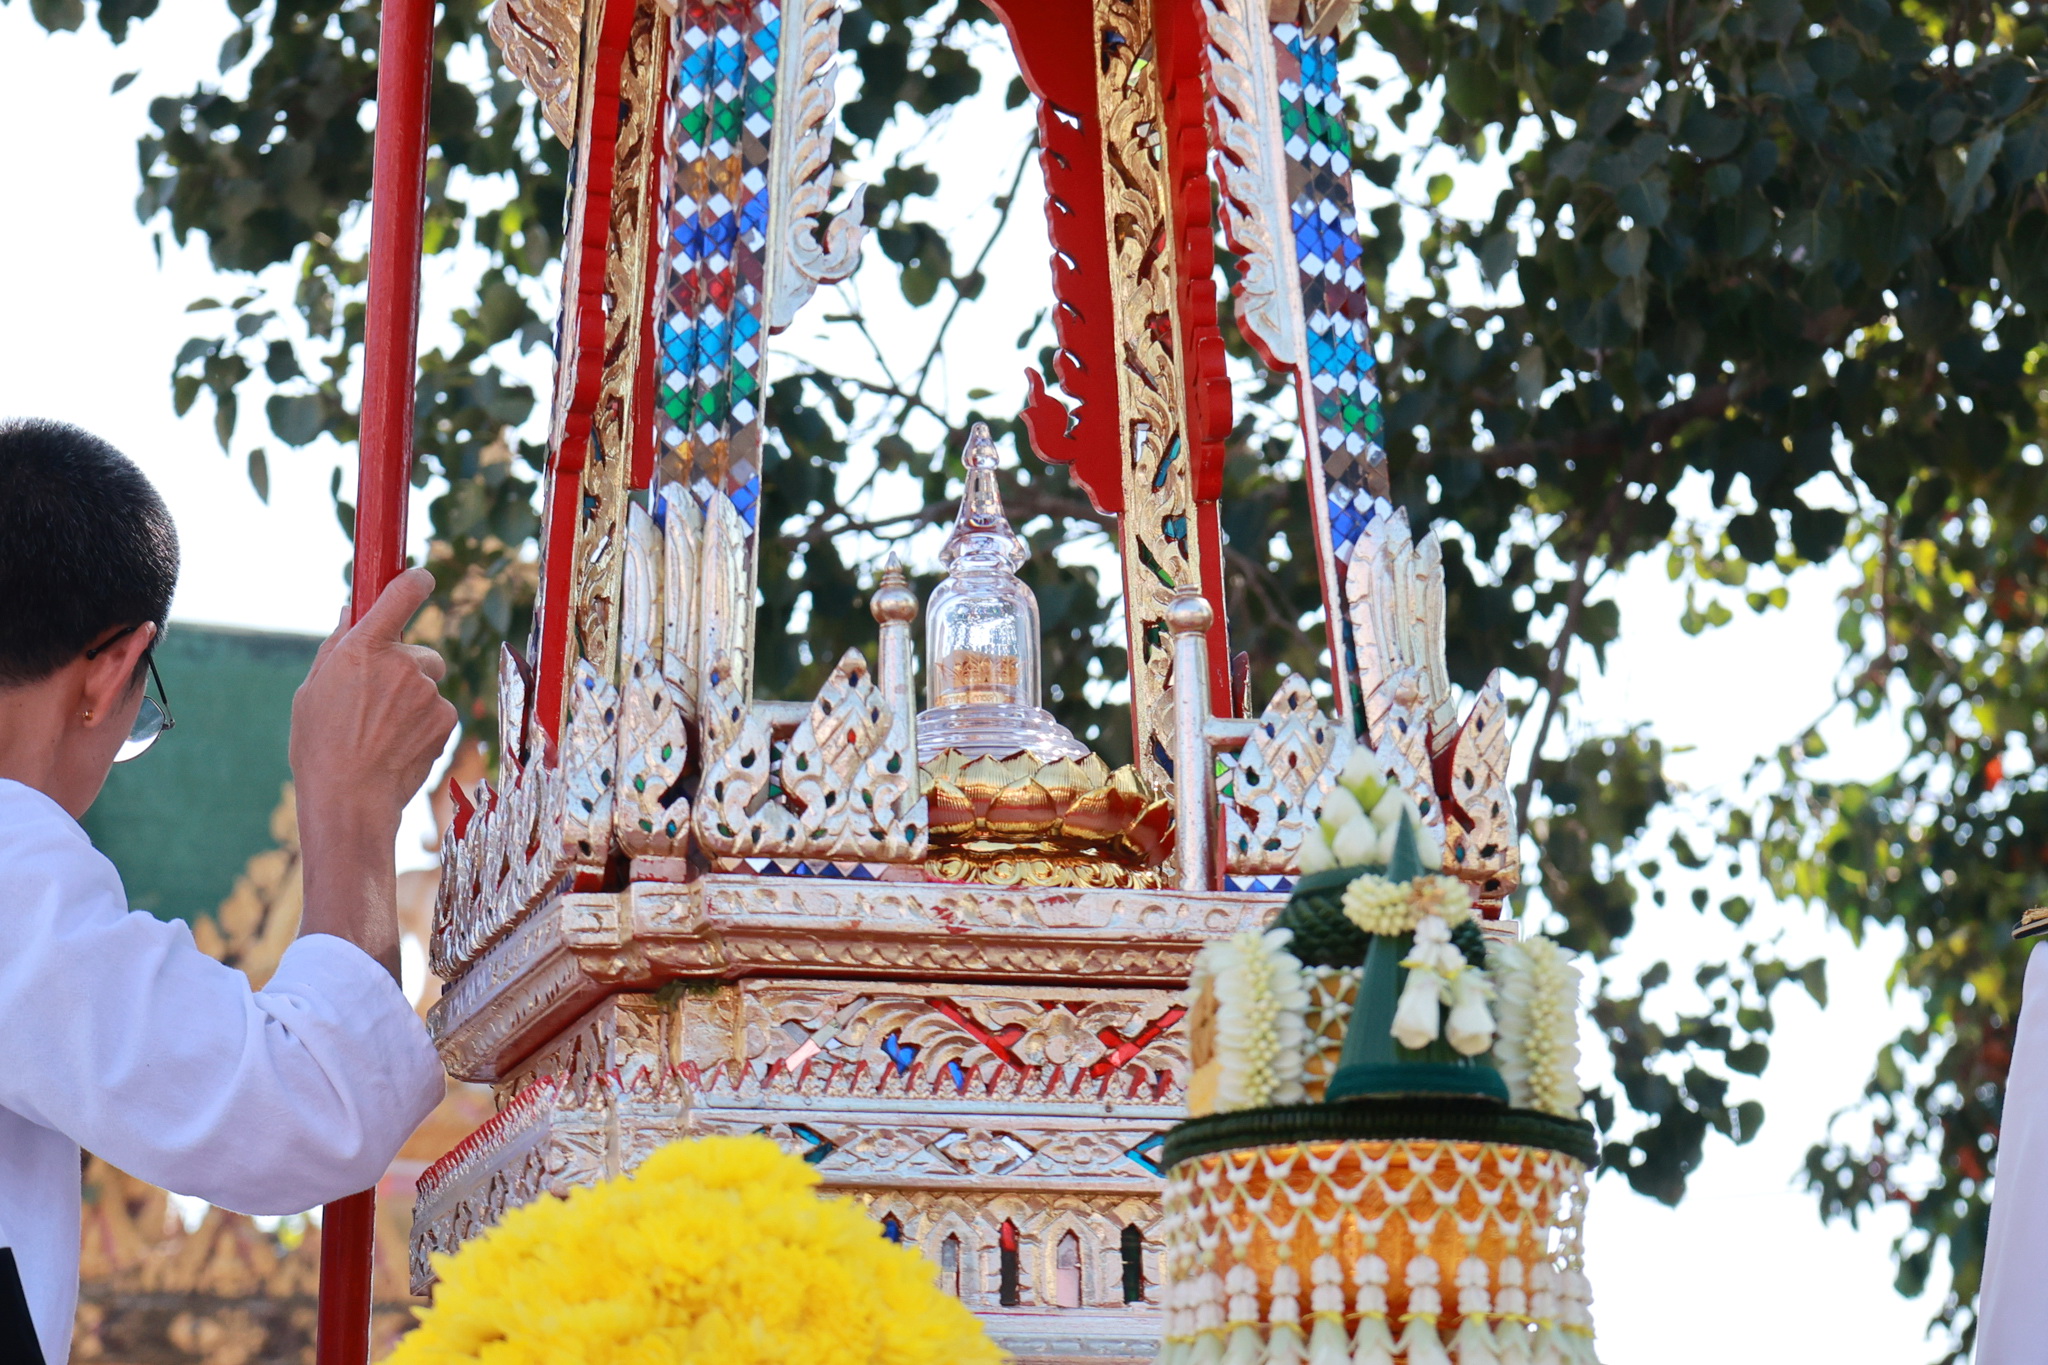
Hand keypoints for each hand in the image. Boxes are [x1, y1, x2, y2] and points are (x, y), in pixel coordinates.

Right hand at [291, 568, 456, 830]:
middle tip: (375, 703)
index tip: (422, 577)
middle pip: (417, 652)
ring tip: (383, 731)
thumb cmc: (320, 746)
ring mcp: (427, 691)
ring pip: (428, 684)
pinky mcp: (446, 717)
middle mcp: (400, 663)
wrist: (350, 798)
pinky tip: (399, 745)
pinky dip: (425, 723)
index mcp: (362, 649)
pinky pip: (439, 710)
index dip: (414, 581)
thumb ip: (337, 646)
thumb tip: (352, 610)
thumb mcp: (313, 691)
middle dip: (404, 670)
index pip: (398, 596)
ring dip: (414, 699)